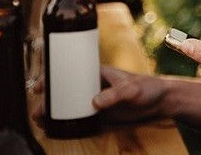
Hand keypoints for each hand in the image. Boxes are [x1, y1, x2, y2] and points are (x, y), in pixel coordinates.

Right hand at [32, 66, 168, 124]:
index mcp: (98, 73)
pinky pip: (80, 117)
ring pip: (69, 105)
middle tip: (38, 112)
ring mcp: (96, 100)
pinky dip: (67, 122)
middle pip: (65, 91)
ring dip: (55, 112)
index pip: (70, 71)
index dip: (52, 76)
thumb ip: (114, 95)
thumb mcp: (131, 89)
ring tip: (42, 122)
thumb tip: (94, 102)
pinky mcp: (101, 115)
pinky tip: (58, 128)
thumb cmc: (148, 87)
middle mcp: (93, 86)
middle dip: (48, 100)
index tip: (39, 86)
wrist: (162, 102)